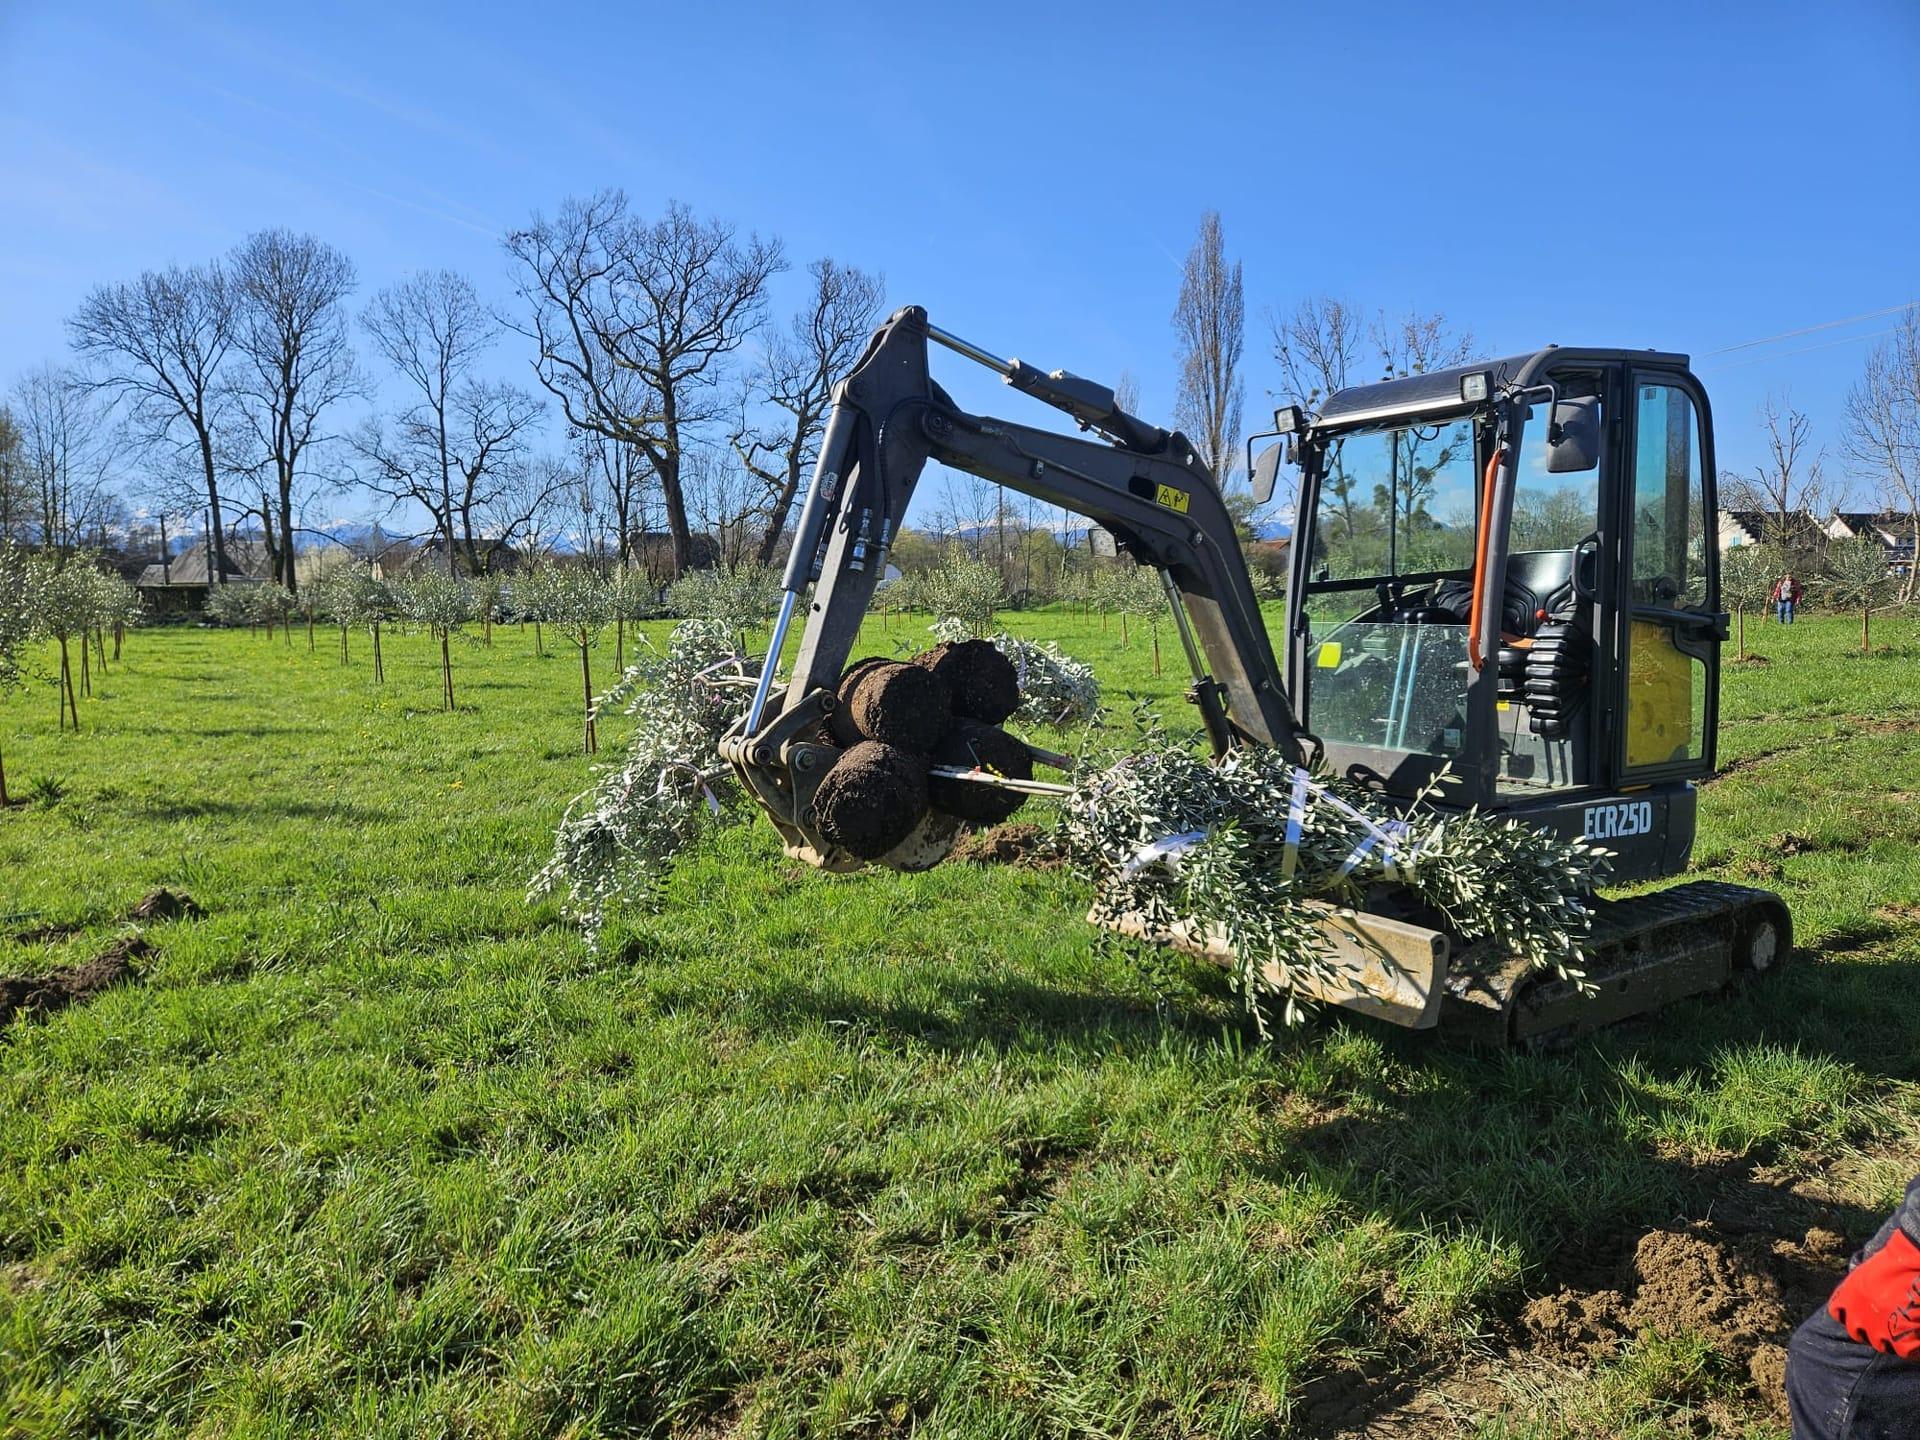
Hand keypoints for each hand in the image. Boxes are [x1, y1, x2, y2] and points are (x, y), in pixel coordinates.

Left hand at [1829, 1229, 1919, 1358]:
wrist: (1912, 1266)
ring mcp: (1877, 1331)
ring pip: (1880, 1344)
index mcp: (1846, 1297)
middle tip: (1886, 1324)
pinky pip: (1903, 1351)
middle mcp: (1857, 1317)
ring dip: (1890, 1339)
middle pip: (1857, 1332)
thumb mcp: (1867, 1273)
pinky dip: (1911, 1347)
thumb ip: (1859, 1289)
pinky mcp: (1899, 1342)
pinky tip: (1917, 1338)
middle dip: (1869, 1329)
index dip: (1851, 1314)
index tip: (1862, 1313)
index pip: (1838, 1313)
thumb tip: (1865, 1297)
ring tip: (1904, 1329)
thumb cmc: (1893, 1264)